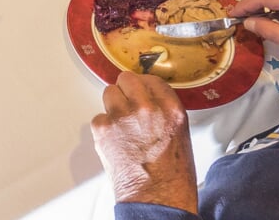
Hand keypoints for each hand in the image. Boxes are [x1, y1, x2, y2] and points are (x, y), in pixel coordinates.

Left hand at [91, 72, 197, 211]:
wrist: (156, 199)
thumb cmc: (171, 175)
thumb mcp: (180, 133)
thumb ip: (164, 111)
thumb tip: (149, 99)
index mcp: (170, 109)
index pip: (152, 79)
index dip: (144, 86)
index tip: (140, 92)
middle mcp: (146, 108)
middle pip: (127, 79)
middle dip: (126, 92)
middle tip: (128, 106)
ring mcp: (123, 116)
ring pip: (110, 93)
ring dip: (113, 106)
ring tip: (121, 125)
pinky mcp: (104, 128)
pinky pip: (99, 117)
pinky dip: (104, 127)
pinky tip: (115, 141)